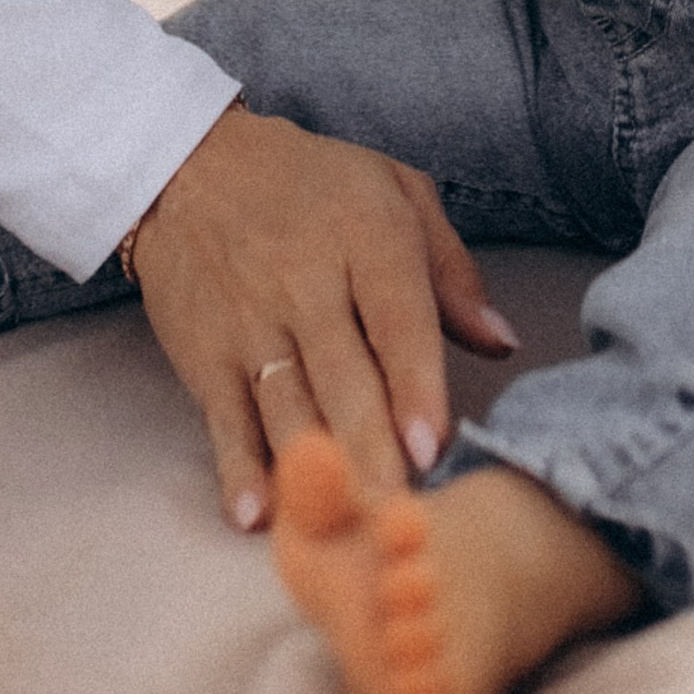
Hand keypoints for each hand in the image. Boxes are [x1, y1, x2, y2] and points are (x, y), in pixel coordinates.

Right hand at [128, 105, 517, 529]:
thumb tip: (503, 342)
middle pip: (345, 378)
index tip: (434, 447)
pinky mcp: (205, 355)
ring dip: (318, 472)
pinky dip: (239, 469)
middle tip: (401, 516)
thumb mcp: (395, 193)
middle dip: (374, 451)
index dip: (415, 386)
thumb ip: (452, 271)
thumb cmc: (312, 184)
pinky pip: (225, 420)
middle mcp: (305, 283)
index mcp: (365, 237)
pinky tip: (257, 514)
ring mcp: (250, 324)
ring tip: (349, 528)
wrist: (190, 165)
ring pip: (290, 408)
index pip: (397, 320)